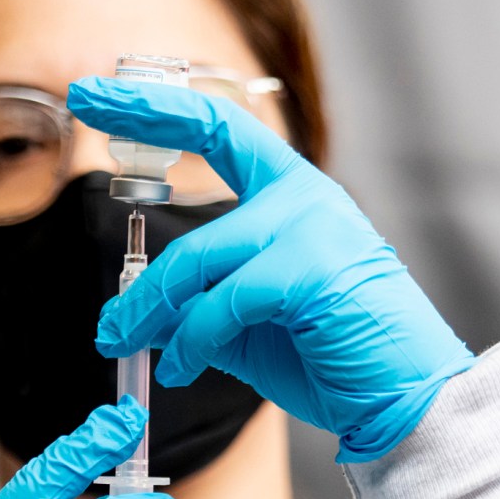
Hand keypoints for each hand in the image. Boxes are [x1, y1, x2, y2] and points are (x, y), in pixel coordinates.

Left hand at [68, 77, 474, 462]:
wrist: (404, 402)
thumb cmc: (331, 356)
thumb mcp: (247, 325)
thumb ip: (198, 305)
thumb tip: (137, 311)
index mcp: (292, 195)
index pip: (218, 126)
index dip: (155, 105)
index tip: (97, 95)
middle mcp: (304, 196)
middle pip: (200, 169)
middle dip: (137, 171)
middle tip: (94, 255)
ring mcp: (312, 227)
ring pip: (196, 257)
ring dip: (146, 310)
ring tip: (120, 344)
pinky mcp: (311, 271)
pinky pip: (221, 303)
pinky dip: (191, 343)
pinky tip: (179, 371)